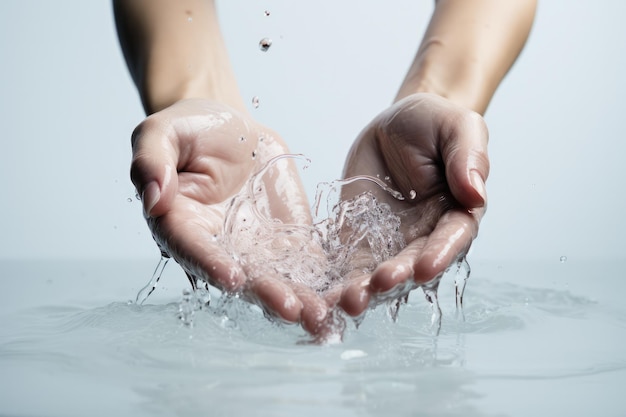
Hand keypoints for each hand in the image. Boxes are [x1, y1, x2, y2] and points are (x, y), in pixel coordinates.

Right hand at [130, 99, 327, 334]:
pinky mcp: (288, 241)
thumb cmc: (191, 129)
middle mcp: (220, 246)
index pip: (194, 248)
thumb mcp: (162, 132)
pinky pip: (307, 264)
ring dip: (300, 299)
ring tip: (324, 317)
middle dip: (266, 294)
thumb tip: (152, 195)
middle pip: (242, 276)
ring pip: (278, 278)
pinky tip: (345, 298)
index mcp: (182, 225)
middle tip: (291, 310)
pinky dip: (326, 282)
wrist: (232, 130)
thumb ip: (151, 160)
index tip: (233, 277)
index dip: (210, 263)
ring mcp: (256, 248)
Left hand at [326, 93, 488, 316]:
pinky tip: (322, 298)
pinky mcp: (358, 241)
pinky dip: (337, 282)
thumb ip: (468, 156)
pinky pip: (348, 265)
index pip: (451, 238)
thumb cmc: (432, 123)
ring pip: (379, 272)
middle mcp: (424, 236)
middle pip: (412, 264)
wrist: (394, 125)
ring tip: (348, 301)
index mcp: (455, 213)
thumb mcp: (456, 126)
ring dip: (366, 289)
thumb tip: (476, 191)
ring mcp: (390, 242)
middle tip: (379, 285)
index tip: (424, 268)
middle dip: (397, 277)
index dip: (439, 254)